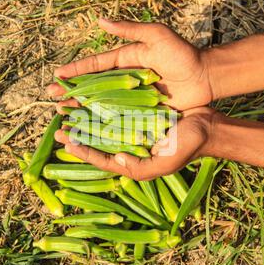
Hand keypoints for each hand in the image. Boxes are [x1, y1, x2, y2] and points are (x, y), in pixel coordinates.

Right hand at [47, 19, 212, 111]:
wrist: (205, 77)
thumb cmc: (182, 54)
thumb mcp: (156, 35)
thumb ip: (129, 29)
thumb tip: (100, 20)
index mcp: (126, 59)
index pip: (96, 65)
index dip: (76, 70)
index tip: (58, 75)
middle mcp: (126, 78)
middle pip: (94, 85)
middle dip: (73, 91)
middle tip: (52, 98)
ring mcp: (133, 96)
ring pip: (102, 102)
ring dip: (83, 107)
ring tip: (63, 113)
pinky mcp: (142, 110)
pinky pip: (120, 116)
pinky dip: (104, 121)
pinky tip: (89, 126)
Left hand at [54, 107, 215, 180]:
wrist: (206, 126)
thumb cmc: (187, 147)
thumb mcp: (164, 164)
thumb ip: (139, 168)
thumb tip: (116, 160)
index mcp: (132, 160)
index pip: (102, 158)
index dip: (83, 151)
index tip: (66, 141)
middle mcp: (129, 144)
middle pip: (98, 139)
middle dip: (78, 132)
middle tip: (58, 124)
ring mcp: (132, 127)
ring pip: (103, 122)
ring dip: (85, 115)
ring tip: (65, 108)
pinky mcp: (138, 111)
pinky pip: (116, 108)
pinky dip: (102, 103)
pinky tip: (89, 96)